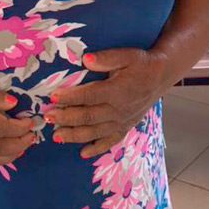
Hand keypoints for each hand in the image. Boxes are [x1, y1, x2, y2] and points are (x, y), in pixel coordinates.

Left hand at [44, 48, 164, 157]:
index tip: (53, 97)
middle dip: (66, 118)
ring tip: (56, 136)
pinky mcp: (125, 127)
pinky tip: (82, 153)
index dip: (70, 97)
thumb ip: (107, 58)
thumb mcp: (127, 55)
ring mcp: (122, 121)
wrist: (161, 76)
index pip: (89, 95)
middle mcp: (118, 109)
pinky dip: (96, 149)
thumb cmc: (141, 63)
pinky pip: (110, 141)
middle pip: (88, 116)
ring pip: (95, 132)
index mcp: (117, 90)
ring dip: (74, 135)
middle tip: (47, 118)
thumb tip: (85, 59)